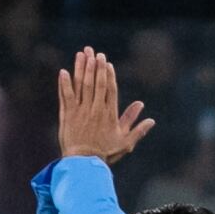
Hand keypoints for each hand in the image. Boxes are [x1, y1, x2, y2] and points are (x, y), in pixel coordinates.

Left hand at [55, 47, 152, 161]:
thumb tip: (150, 118)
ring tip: (82, 55)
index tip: (107, 63)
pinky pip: (66, 96)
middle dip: (95, 66)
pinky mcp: (68, 114)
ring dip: (82, 69)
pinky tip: (63, 72)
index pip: (110, 89)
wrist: (84, 161)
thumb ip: (137, 127)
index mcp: (110, 113)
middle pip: (96, 83)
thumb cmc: (106, 152)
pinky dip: (64, 84)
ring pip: (82, 85)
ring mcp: (80, 110)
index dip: (108, 74)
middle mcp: (95, 109)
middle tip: (94, 52)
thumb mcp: (126, 141)